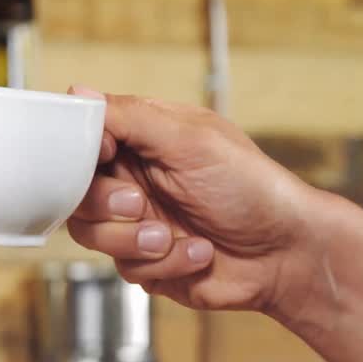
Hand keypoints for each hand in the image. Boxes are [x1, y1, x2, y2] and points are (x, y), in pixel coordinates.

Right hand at [67, 87, 362, 316]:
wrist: (286, 254)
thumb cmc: (252, 188)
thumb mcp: (190, 141)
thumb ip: (130, 117)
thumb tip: (78, 93)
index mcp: (143, 138)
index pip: (83, 137)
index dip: (82, 152)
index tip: (106, 157)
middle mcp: (135, 178)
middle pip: (76, 191)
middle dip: (106, 204)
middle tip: (139, 203)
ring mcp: (139, 222)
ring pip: (92, 235)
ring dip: (135, 240)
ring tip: (173, 236)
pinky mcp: (148, 262)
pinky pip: (125, 268)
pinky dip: (164, 264)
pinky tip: (198, 253)